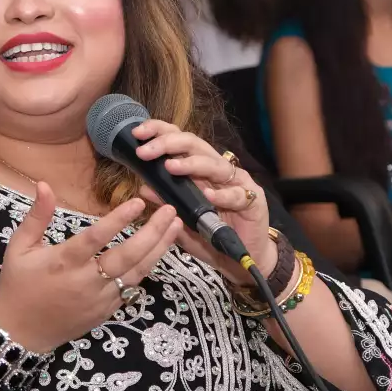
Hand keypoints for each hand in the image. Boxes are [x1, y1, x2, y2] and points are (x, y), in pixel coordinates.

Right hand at [0, 183, 181, 352]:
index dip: (118, 220)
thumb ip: (36, 216)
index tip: (138, 202)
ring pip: (137, 272)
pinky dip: (147, 268)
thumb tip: (45, 184)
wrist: (21, 333)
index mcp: (63, 262)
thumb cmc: (18, 285)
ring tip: (175, 227)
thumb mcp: (19, 248)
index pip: (96, 237)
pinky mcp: (107, 310)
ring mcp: (100, 298)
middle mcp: (86, 280)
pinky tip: (159, 251)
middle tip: (170, 211)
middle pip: (127, 256)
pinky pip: (132, 287)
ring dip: (159, 249)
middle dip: (152, 233)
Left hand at [127, 120, 275, 284]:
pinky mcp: (253, 200)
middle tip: (146, 152)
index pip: (179, 140)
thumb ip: (166, 204)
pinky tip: (208, 196)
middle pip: (195, 144)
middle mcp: (217, 170)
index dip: (159, 132)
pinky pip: (236, 195)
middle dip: (168, 143)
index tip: (138, 134)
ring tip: (171, 167)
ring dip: (191, 164)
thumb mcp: (182, 220)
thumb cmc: (211, 236)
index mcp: (198, 169)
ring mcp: (237, 183)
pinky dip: (222, 195)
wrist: (241, 259)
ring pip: (214, 164)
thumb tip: (144, 188)